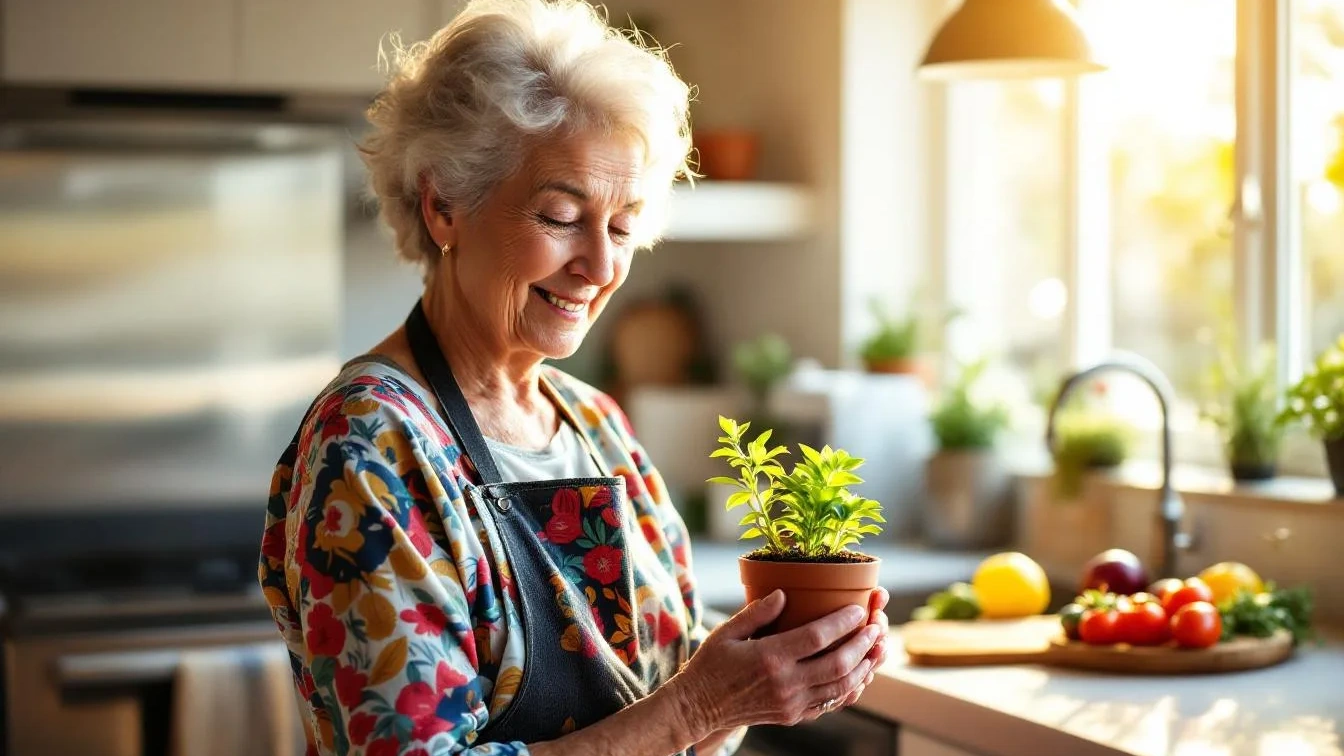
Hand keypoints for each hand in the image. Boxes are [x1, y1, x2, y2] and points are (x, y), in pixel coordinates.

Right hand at [665, 590, 881, 738]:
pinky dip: (850, 688)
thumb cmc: (711, 664)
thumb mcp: (727, 631)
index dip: (842, 622)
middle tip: (877, 626)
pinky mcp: (793, 716)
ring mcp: (791, 703)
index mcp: (769, 658)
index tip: (859, 609)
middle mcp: (785, 683)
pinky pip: (831, 703)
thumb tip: (784, 593)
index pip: (817, 637)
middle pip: (838, 663)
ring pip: (840, 687)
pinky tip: (861, 673)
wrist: (699, 707)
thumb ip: (757, 612)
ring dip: (864, 667)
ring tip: (877, 647)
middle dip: (862, 643)